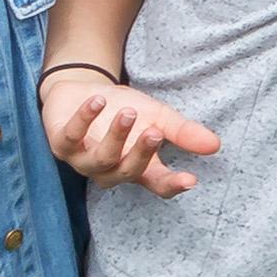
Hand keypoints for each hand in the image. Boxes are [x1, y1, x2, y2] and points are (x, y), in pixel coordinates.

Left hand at [42, 74, 221, 197]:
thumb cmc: (122, 110)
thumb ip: (183, 132)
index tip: (191, 180)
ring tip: (129, 112)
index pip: (157, 184)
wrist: (82, 92)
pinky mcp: (61, 143)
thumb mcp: (157, 117)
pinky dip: (85, 119)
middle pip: (128, 172)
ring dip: (116, 136)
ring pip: (100, 159)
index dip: (172, 185)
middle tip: (156, 132)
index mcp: (137, 167)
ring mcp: (83, 159)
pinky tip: (98, 102)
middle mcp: (110, 169)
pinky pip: (72, 136)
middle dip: (141, 153)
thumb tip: (215, 145)